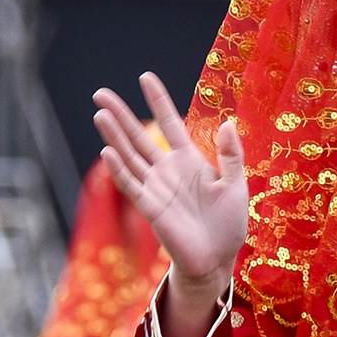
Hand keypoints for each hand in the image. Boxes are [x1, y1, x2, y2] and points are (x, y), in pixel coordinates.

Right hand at [90, 73, 250, 336]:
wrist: (217, 259)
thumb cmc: (227, 223)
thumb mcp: (236, 185)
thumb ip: (231, 156)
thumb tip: (227, 122)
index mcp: (189, 161)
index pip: (170, 124)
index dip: (159, 101)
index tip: (145, 77)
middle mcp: (167, 171)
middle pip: (139, 137)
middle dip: (121, 115)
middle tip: (100, 93)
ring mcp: (156, 188)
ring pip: (130, 157)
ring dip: (115, 137)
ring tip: (100, 113)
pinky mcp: (151, 208)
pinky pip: (132, 185)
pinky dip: (120, 169)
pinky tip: (108, 151)